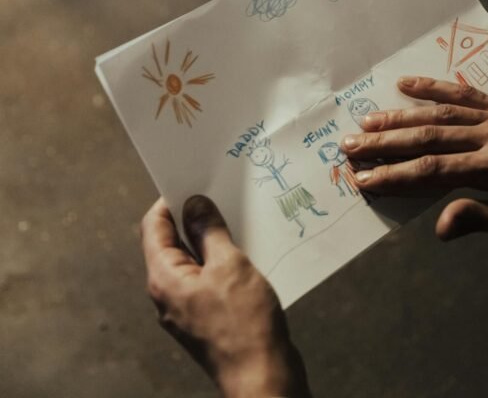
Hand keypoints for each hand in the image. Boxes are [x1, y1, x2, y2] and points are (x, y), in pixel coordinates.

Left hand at [141, 196, 311, 397]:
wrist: (263, 374)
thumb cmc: (244, 324)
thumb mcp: (229, 265)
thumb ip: (209, 232)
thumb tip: (195, 206)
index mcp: (164, 278)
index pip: (153, 228)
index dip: (170, 202)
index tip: (192, 183)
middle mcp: (170, 293)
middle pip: (173, 244)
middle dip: (195, 219)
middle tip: (220, 197)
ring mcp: (189, 307)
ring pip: (195, 262)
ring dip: (213, 241)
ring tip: (238, 222)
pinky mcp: (209, 317)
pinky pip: (210, 279)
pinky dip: (224, 262)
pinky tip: (247, 253)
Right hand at [342, 76, 487, 239]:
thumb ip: (480, 217)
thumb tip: (439, 227)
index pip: (433, 172)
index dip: (394, 176)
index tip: (364, 180)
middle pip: (427, 138)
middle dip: (384, 143)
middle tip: (348, 146)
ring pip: (439, 114)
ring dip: (399, 116)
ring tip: (365, 119)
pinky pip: (464, 94)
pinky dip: (434, 88)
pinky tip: (407, 84)